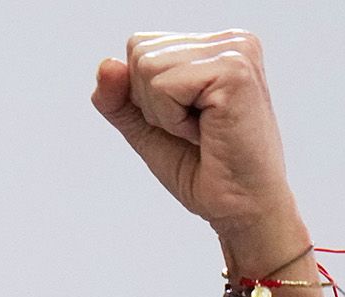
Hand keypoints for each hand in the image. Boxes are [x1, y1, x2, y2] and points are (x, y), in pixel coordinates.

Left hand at [91, 30, 306, 273]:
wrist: (239, 208)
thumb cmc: (203, 171)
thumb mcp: (147, 127)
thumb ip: (118, 96)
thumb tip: (105, 64)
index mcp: (215, 46)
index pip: (139, 46)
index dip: (143, 95)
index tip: (185, 121)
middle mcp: (230, 41)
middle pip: (139, 52)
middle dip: (151, 104)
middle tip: (194, 130)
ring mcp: (236, 51)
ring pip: (146, 67)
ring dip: (163, 114)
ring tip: (202, 131)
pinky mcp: (234, 71)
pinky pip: (162, 86)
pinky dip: (172, 120)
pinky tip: (207, 132)